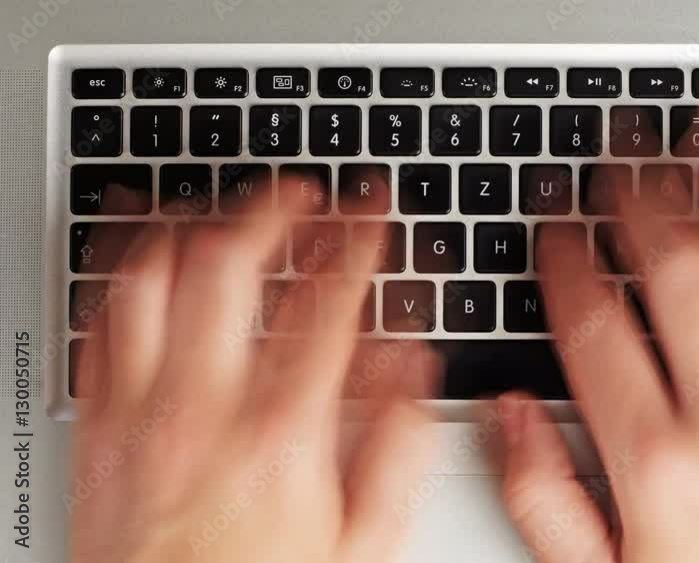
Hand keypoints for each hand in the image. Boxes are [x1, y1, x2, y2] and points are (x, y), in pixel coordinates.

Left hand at [68, 175, 439, 562]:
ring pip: (150, 276)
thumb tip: (414, 367)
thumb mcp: (363, 542)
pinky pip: (97, 321)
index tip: (371, 212)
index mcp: (282, 433)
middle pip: (230, 265)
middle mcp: (204, 408)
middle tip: (301, 192)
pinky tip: (146, 251)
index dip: (359, 239)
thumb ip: (400, 447)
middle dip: (273, 208)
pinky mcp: (96, 424)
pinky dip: (123, 271)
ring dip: (191, 225)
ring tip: (224, 209)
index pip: (328, 302)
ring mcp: (140, 410)